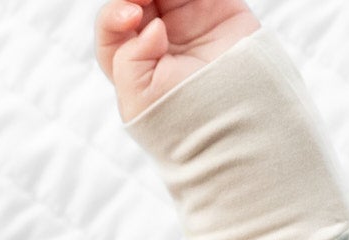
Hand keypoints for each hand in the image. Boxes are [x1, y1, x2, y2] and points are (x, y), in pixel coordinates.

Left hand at [94, 0, 262, 122]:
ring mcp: (187, 21)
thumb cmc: (185, 119)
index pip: (111, 26)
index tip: (131, 16)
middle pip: (137, 0)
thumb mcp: (139, 100)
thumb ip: (126, 59)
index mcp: (133, 63)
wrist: (238, 119)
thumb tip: (153, 26)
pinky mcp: (217, 7)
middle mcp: (157, 39)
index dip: (114, 13)